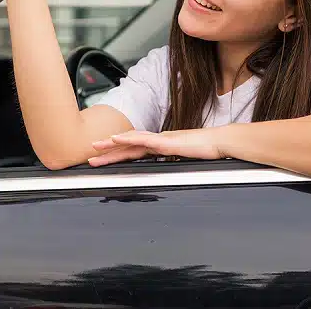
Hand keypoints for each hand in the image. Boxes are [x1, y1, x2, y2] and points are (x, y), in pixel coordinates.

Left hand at [88, 129, 223, 166]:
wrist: (221, 144)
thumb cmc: (207, 152)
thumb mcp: (185, 161)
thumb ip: (173, 163)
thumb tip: (167, 171)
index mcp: (161, 146)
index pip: (134, 150)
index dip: (118, 154)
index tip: (103, 159)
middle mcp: (158, 140)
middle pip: (127, 146)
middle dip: (108, 151)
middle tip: (89, 156)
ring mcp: (161, 140)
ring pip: (130, 141)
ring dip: (111, 144)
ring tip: (95, 147)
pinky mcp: (166, 142)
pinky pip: (143, 139)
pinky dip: (128, 138)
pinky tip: (116, 139)